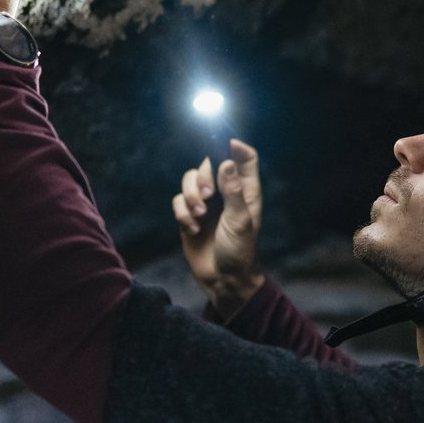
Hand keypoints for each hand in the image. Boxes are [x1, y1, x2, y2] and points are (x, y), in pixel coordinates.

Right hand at [171, 139, 264, 317]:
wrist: (223, 280)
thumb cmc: (239, 251)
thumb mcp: (240, 221)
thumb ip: (233, 191)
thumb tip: (226, 162)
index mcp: (245, 191)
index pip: (245, 159)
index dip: (237, 147)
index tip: (227, 143)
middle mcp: (225, 193)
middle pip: (209, 164)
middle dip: (203, 177)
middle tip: (208, 196)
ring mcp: (206, 204)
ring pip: (189, 180)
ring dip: (190, 195)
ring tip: (199, 215)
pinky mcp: (189, 216)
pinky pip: (178, 202)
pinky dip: (182, 213)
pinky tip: (192, 229)